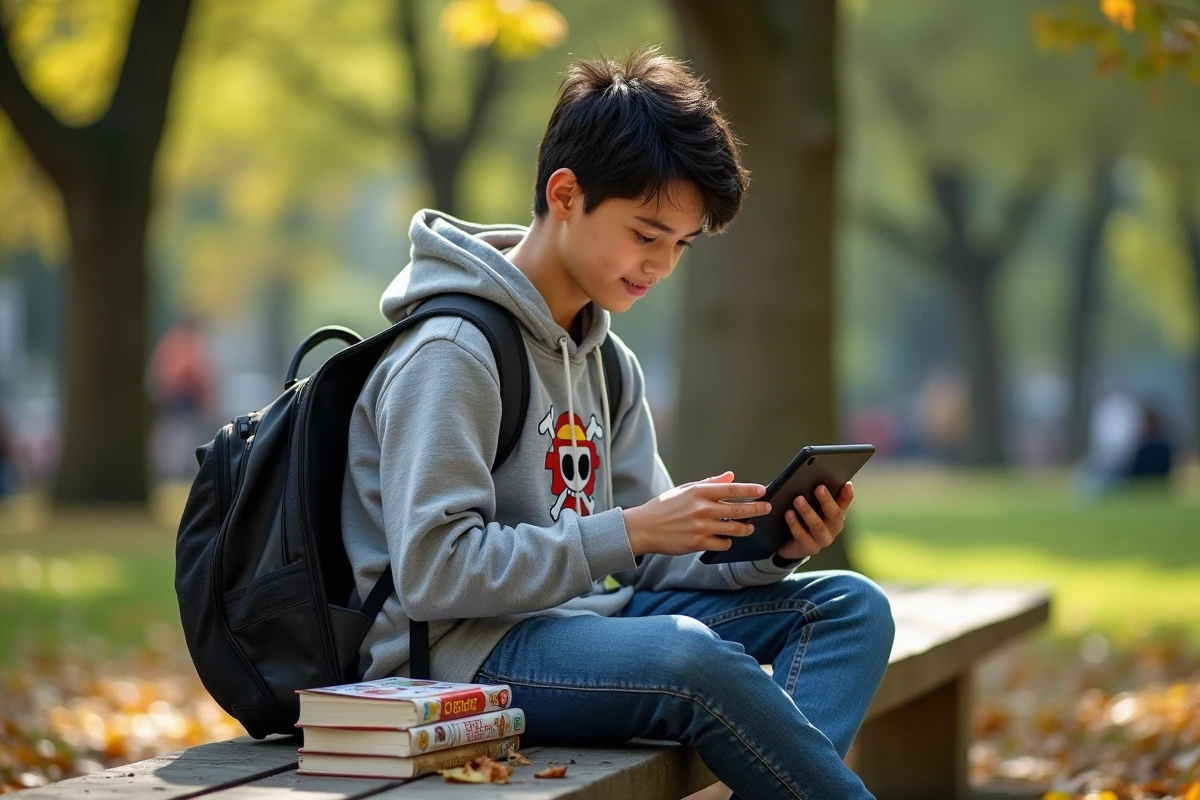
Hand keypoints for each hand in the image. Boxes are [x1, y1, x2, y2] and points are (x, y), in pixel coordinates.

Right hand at [622, 471, 770, 556]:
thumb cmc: (664, 507)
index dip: (751, 490)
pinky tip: (727, 539)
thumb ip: (709, 483)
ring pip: (735, 528)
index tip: (763, 491)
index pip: (732, 490)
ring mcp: (701, 527)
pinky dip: (727, 542)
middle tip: (766, 508)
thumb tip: (730, 476)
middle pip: (739, 509)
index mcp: (699, 492)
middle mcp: (702, 509)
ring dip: (746, 528)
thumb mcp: (685, 489)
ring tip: (749, 527)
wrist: (644, 527)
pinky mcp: (698, 543)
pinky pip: (723, 544)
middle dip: (757, 509)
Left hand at [775, 482, 853, 561]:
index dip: (847, 494)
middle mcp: (833, 527)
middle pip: (834, 514)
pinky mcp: (810, 548)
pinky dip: (795, 524)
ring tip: (798, 500)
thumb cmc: (801, 518)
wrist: (789, 543)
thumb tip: (806, 477)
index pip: (844, 503)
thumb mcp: (808, 505)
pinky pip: (802, 536)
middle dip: (827, 500)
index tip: (847, 483)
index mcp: (836, 514)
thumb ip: (810, 494)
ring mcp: (823, 539)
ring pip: (817, 525)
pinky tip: (788, 514)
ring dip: (808, 511)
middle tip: (819, 488)